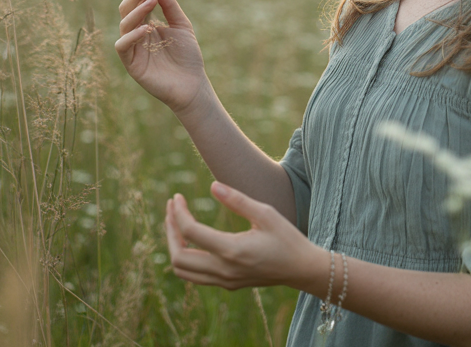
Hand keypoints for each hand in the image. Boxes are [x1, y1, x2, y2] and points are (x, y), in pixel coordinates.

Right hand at [115, 0, 210, 111]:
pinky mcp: (131, 63)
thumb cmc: (188, 56)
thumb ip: (170, 5)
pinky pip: (123, 45)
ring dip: (137, 10)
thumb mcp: (182, 25)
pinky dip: (132, 35)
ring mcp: (133, 47)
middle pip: (127, 7)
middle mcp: (137, 32)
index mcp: (147, 21)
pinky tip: (146, 28)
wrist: (193, 85)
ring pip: (124, 23)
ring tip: (152, 0)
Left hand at [164, 181, 320, 291]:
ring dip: (173, 246)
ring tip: (176, 224)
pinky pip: (194, 276)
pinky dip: (185, 258)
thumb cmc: (287, 238)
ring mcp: (224, 281)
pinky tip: (191, 240)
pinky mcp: (226, 284)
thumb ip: (237, 200)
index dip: (178, 213)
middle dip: (169, 230)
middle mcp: (224, 270)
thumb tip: (212, 186)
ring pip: (182, 270)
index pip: (190, 232)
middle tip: (172, 209)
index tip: (177, 197)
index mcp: (232, 250)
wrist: (301, 269)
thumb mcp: (265, 214)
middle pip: (177, 257)